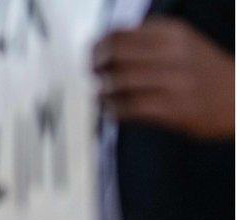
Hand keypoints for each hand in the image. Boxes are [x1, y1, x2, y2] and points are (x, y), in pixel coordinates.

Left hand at [93, 17, 234, 138]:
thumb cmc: (202, 73)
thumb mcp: (181, 44)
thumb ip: (146, 42)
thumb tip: (101, 48)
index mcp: (172, 32)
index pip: (118, 33)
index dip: (98, 47)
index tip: (94, 56)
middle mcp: (172, 53)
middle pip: (114, 53)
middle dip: (95, 65)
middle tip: (94, 74)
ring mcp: (174, 81)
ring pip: (118, 81)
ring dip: (102, 91)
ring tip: (102, 96)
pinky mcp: (173, 109)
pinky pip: (128, 107)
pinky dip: (112, 109)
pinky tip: (112, 110)